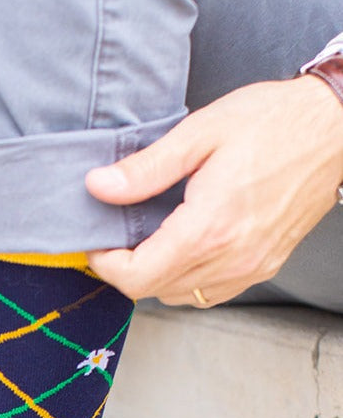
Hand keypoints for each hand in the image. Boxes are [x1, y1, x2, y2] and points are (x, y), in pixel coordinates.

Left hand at [84, 77, 342, 306]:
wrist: (337, 125)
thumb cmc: (274, 121)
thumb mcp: (200, 133)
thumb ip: (146, 168)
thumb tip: (98, 187)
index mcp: (209, 228)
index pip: (137, 277)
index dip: (106, 265)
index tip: (99, 242)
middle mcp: (232, 258)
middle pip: (153, 290)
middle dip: (127, 268)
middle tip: (119, 236)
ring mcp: (250, 267)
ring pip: (178, 296)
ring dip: (155, 275)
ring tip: (151, 239)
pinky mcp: (264, 267)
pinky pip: (208, 292)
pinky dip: (185, 278)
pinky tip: (184, 247)